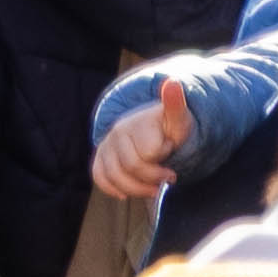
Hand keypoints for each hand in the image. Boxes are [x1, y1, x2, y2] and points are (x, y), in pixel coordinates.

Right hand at [90, 76, 188, 202]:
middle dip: (154, 177)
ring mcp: (106, 146)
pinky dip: (111, 188)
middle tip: (170, 176)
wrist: (151, 127)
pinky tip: (126, 194)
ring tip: (154, 189)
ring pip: (114, 175)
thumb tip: (173, 82)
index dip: (164, 156)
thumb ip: (175, 103)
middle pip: (132, 167)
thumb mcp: (178, 116)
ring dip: (137, 188)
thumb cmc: (168, 125)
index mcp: (135, 124)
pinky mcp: (101, 158)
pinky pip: (99, 176)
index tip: (172, 149)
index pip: (149, 152)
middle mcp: (116, 134)